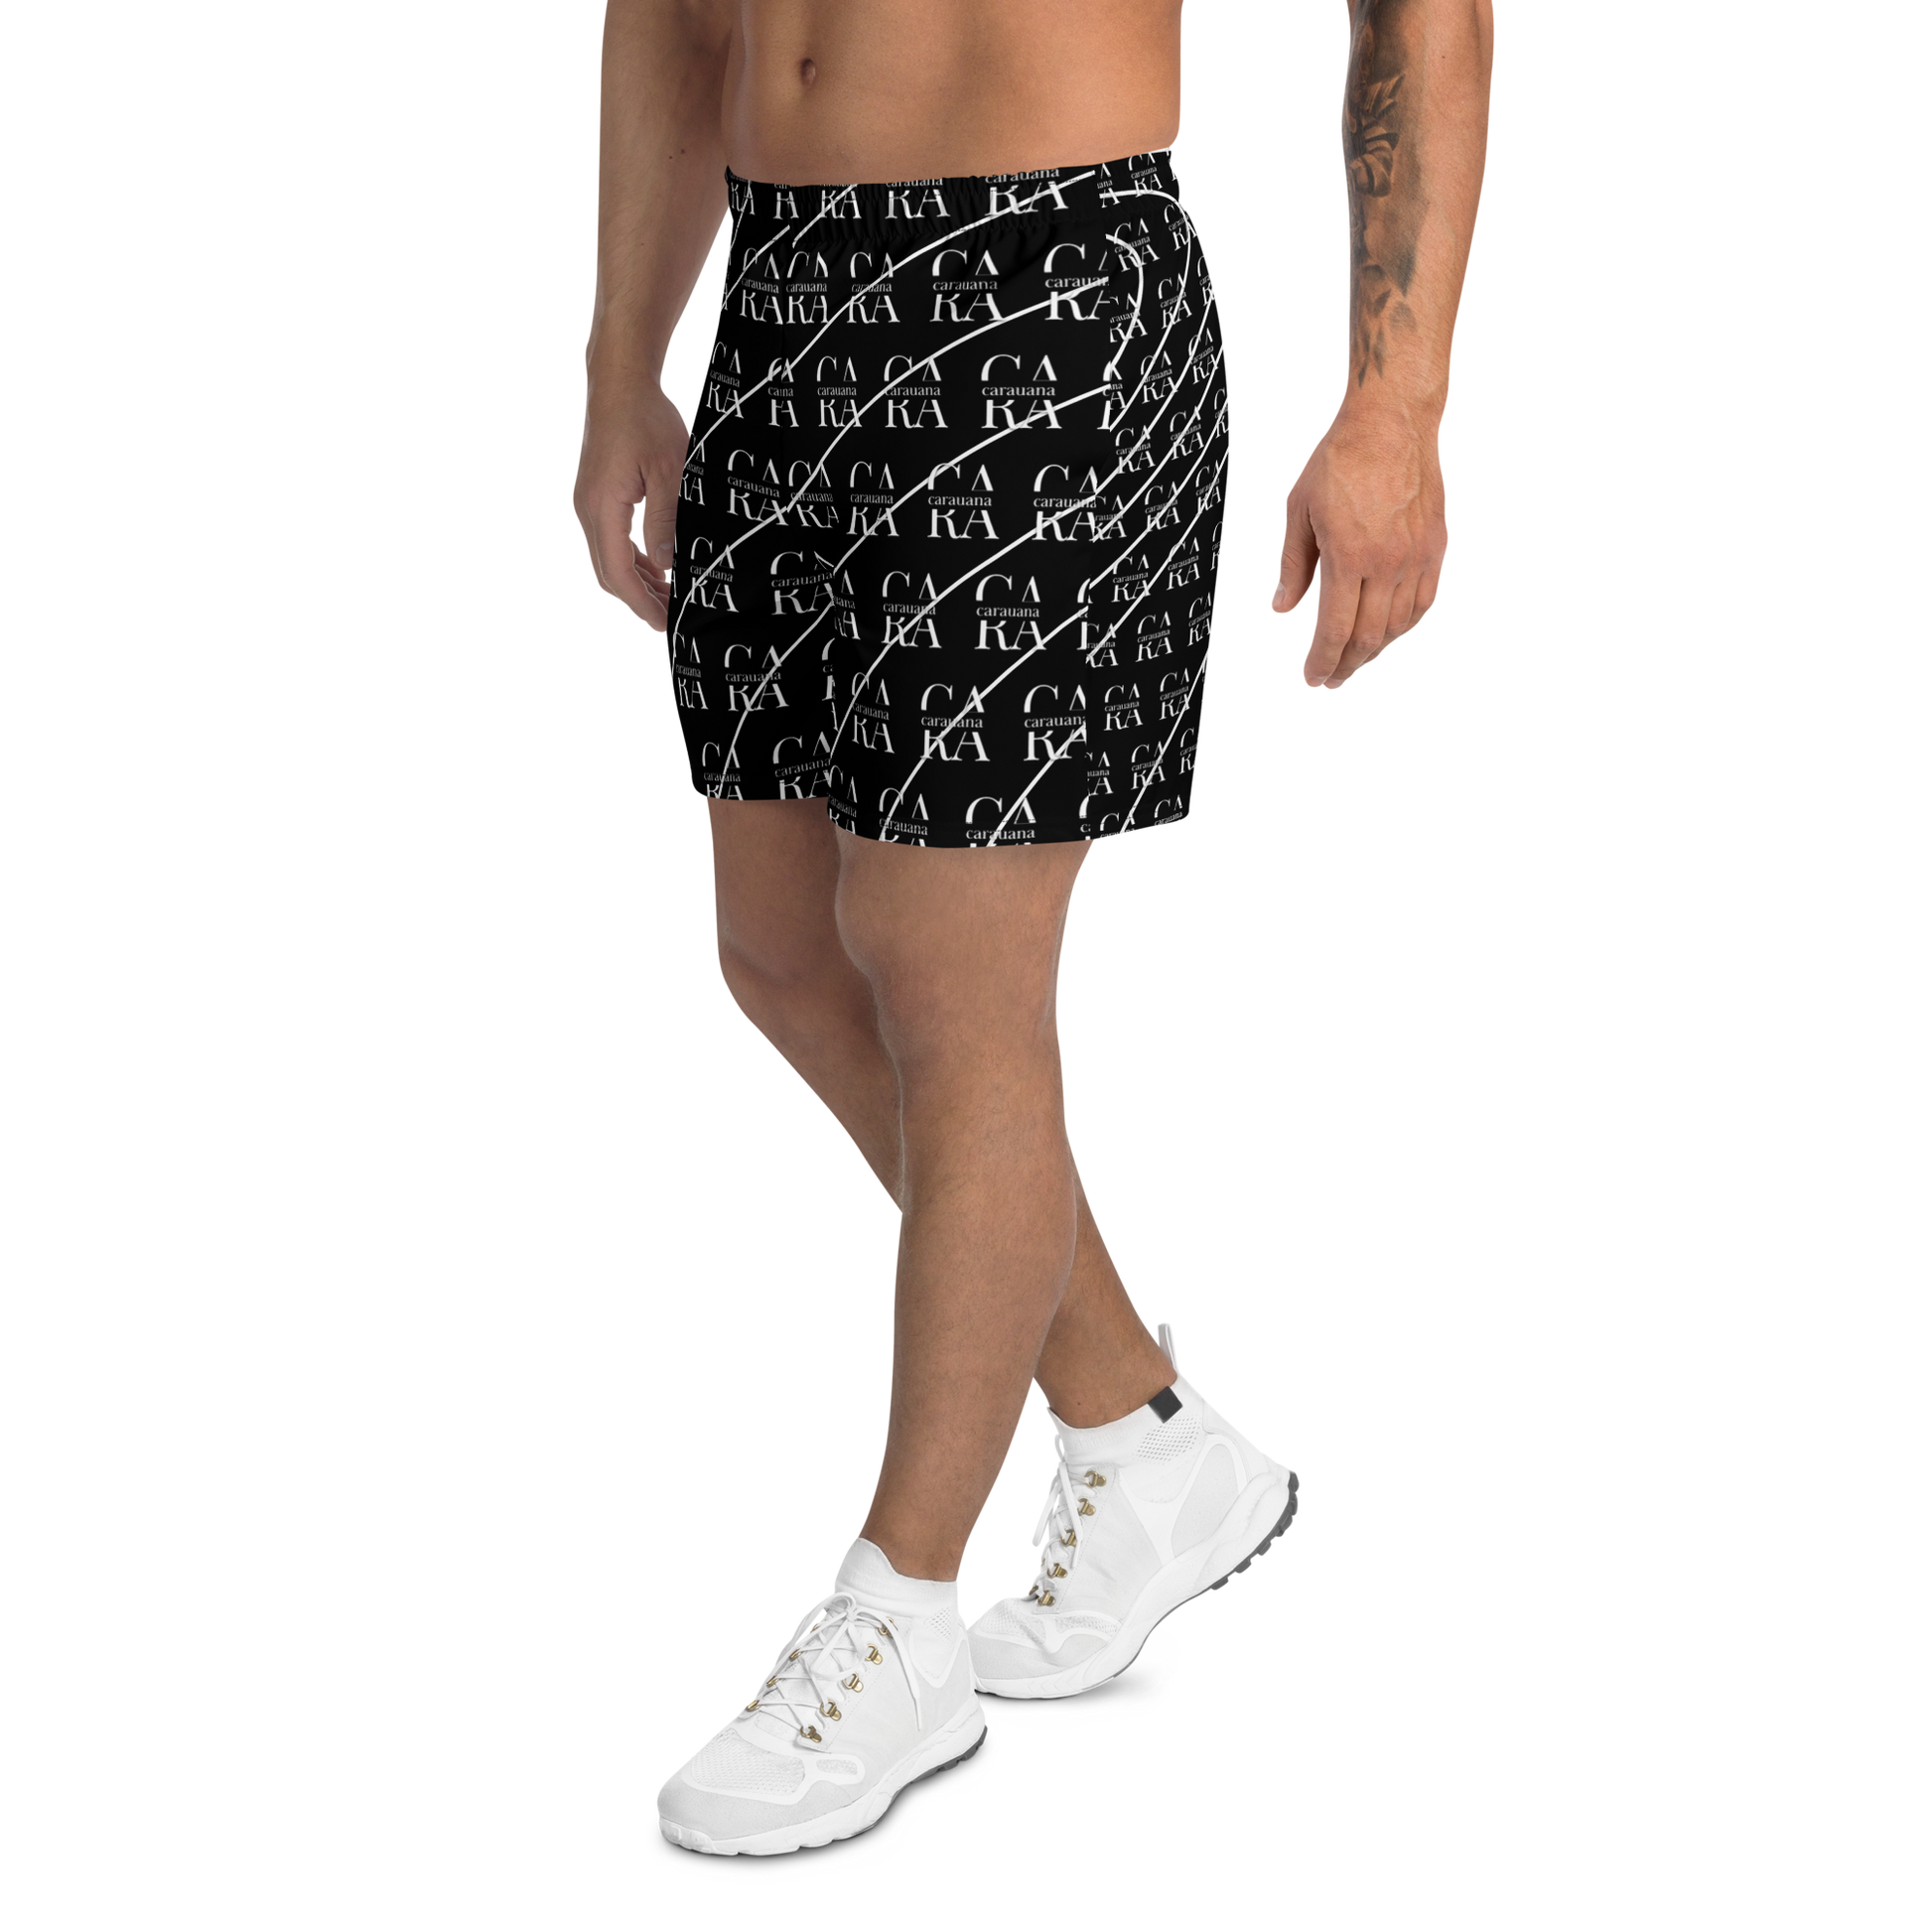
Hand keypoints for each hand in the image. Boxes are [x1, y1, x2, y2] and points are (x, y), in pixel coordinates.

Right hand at [571, 375, 690, 635]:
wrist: (619, 382)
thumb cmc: (646, 418)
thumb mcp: (669, 473)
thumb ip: (664, 524)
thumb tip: (666, 568)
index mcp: (602, 507)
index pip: (618, 574)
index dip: (641, 605)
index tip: (664, 625)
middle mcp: (586, 510)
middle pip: (606, 575)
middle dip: (637, 601)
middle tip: (670, 616)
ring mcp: (585, 503)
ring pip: (605, 560)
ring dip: (635, 581)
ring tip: (669, 594)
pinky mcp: (591, 496)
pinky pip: (607, 540)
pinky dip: (630, 559)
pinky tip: (655, 565)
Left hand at [1268, 410, 1448, 691]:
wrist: (1391, 421)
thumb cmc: (1340, 458)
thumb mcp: (1297, 511)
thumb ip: (1291, 567)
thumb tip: (1282, 609)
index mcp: (1347, 556)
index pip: (1334, 630)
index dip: (1321, 662)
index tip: (1311, 679)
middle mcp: (1386, 563)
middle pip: (1368, 638)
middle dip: (1346, 667)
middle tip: (1331, 682)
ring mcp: (1416, 556)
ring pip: (1399, 626)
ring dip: (1376, 653)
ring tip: (1356, 663)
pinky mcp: (1437, 546)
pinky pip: (1425, 602)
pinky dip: (1407, 627)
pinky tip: (1392, 635)